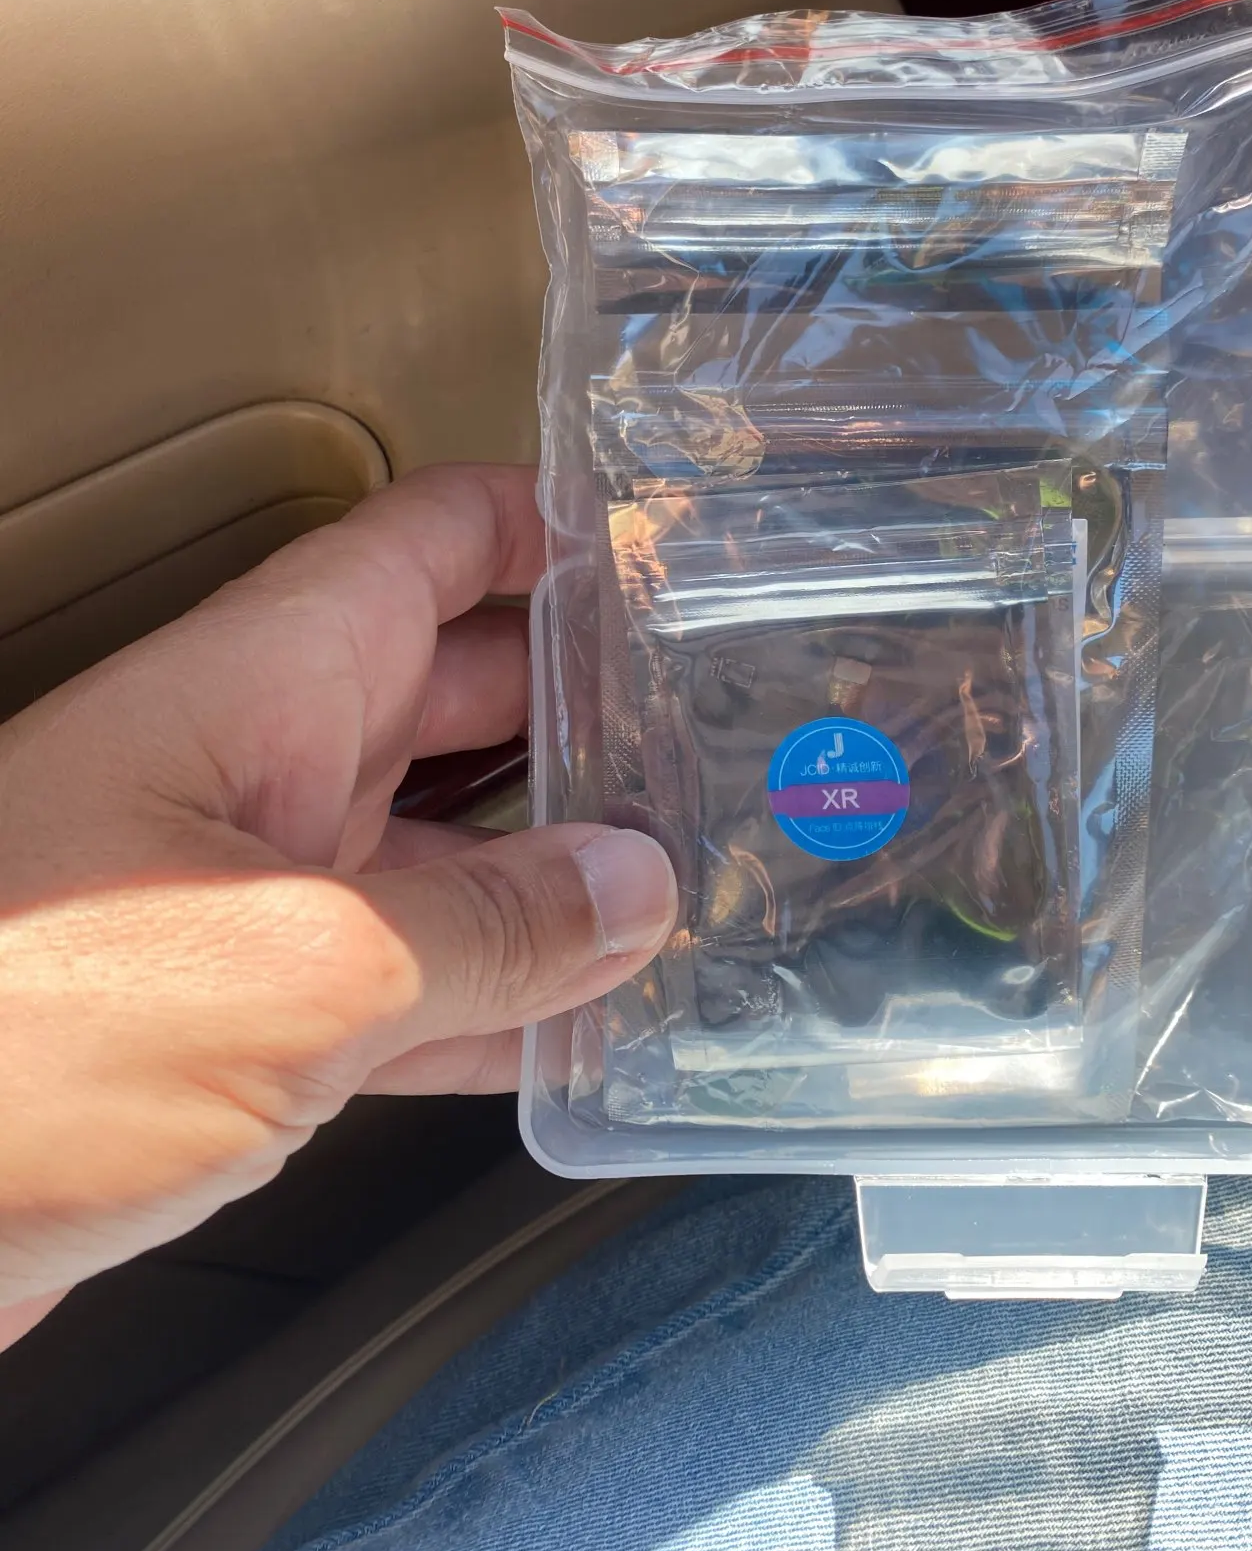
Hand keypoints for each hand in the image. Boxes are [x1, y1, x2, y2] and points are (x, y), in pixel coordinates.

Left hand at [0, 464, 675, 1332]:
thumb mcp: (297, 968)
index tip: (669, 551)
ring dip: (558, 863)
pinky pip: (402, 977)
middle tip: (717, 737)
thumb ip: (488, 925)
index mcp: (264, 684)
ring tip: (685, 879)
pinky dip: (494, 995)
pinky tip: (578, 1024)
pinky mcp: (234, 1016)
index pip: (434, 541)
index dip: (553, 526)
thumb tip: (627, 890)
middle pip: (463, 691)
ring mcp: (248, 891)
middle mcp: (259, 766)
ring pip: (443, 842)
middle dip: (589, 706)